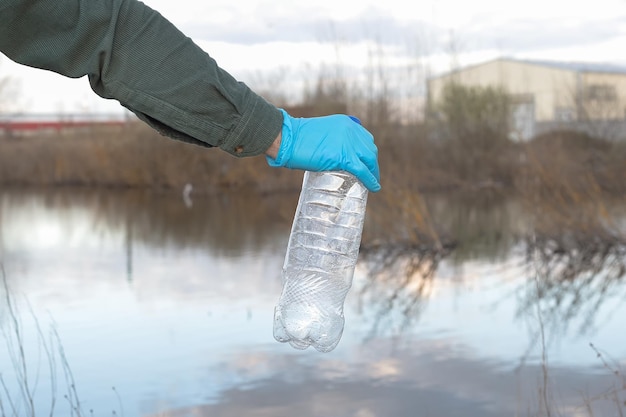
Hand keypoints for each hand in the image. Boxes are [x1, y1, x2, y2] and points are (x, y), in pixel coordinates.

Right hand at [266, 109, 380, 191]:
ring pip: (369, 160)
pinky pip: (362, 170)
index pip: (366, 139)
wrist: (288, 138)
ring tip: (372, 183)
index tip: (367, 162)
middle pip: (370, 150)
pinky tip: (373, 187)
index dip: (368, 153)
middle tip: (371, 175)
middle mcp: (351, 131)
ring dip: (373, 172)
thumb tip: (337, 155)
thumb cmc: (299, 138)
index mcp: (347, 123)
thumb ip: (333, 140)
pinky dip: (370, 180)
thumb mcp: (322, 132)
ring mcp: (348, 144)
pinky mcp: (343, 157)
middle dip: (372, 164)